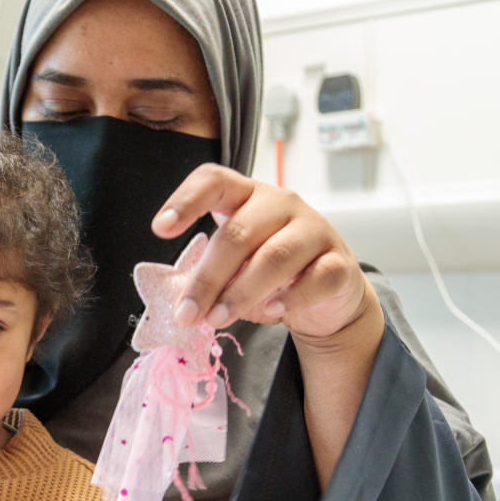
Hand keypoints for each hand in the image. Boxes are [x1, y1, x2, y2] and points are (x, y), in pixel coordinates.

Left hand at [153, 164, 369, 341]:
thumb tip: (185, 306)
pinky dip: (291, 299)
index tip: (160, 228)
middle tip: (187, 314)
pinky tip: (272, 312)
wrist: (328, 290)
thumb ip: (213, 275)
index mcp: (246, 196)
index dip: (186, 200)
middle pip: (238, 233)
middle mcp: (281, 203)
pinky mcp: (340, 262)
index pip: (214, 181)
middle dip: (207, 278)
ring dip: (241, 293)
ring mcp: (314, 230)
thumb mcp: (235, 265)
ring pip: (275, 257)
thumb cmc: (270, 271)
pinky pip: (315, 279)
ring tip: (218, 319)